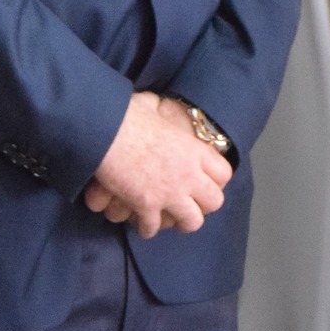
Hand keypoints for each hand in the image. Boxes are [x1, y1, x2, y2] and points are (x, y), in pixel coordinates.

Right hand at [85, 93, 230, 238]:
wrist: (105, 131)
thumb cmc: (126, 114)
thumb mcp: (150, 105)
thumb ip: (159, 109)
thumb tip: (152, 103)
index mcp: (193, 150)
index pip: (224, 173)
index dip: (215, 180)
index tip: (203, 180)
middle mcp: (189, 174)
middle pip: (215, 202)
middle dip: (203, 204)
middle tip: (188, 201)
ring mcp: (170, 193)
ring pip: (192, 222)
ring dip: (180, 221)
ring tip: (169, 217)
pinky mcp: (147, 206)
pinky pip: (154, 227)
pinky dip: (147, 227)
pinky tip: (141, 222)